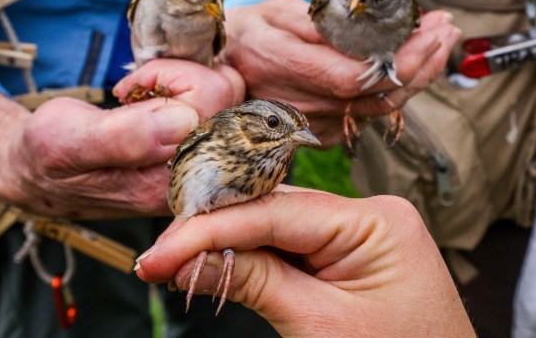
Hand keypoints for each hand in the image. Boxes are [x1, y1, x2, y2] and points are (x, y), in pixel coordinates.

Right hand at [0, 60, 243, 217]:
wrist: (47, 170)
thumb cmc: (50, 155)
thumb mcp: (67, 143)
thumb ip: (123, 137)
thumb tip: (183, 120)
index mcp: (171, 181)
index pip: (211, 107)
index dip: (173, 80)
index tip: (132, 89)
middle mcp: (196, 176)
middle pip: (229, 98)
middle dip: (182, 77)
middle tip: (138, 90)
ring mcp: (201, 162)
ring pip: (228, 94)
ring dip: (186, 80)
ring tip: (145, 95)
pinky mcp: (199, 148)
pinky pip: (217, 99)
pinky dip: (188, 86)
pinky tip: (155, 100)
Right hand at [135, 189, 474, 337]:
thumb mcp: (320, 326)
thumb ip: (255, 282)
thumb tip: (189, 259)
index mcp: (376, 221)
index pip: (275, 211)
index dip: (209, 230)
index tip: (159, 254)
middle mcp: (368, 213)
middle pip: (273, 209)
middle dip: (213, 232)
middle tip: (160, 257)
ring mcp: (359, 232)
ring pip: (276, 225)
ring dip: (227, 244)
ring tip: (178, 263)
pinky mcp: (348, 252)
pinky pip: (291, 244)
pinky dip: (252, 256)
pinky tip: (218, 263)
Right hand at [222, 0, 459, 146]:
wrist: (227, 71)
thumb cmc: (253, 34)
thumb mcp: (277, 13)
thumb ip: (320, 22)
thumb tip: (368, 31)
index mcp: (282, 66)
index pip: (355, 76)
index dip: (401, 58)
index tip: (432, 31)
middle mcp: (298, 106)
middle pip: (377, 96)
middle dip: (423, 63)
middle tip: (447, 31)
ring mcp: (310, 127)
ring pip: (379, 109)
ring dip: (418, 77)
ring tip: (440, 42)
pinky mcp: (321, 135)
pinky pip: (369, 115)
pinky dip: (396, 91)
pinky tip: (412, 66)